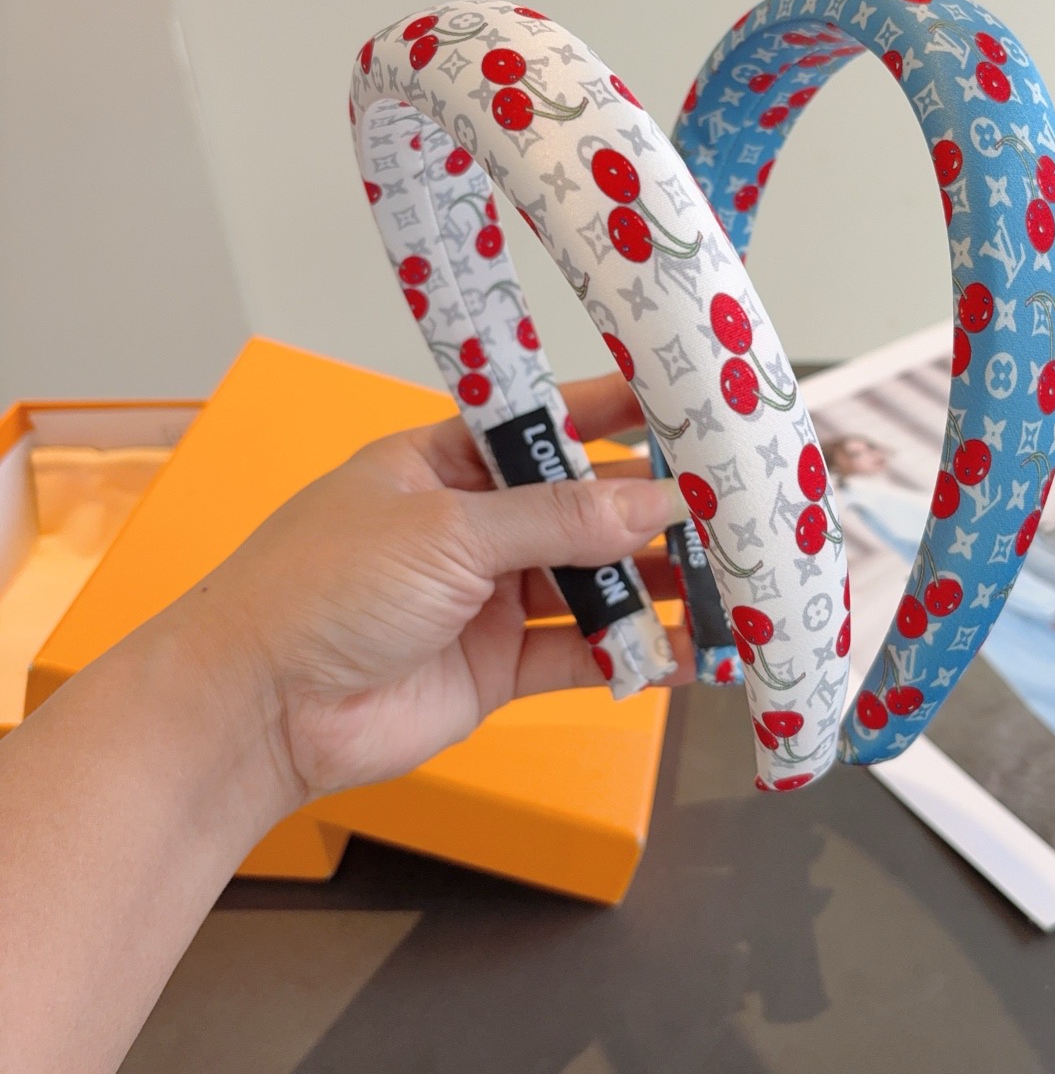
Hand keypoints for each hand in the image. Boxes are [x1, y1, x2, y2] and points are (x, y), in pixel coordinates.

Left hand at [179, 373, 692, 807]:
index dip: (617, 411)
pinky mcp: (498, 665)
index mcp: (448, 463)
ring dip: (655, 585)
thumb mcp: (446, 532)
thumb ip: (558, 520)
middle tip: (733, 505)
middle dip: (653, 509)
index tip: (689, 405)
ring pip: (591, 581)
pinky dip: (634, 654)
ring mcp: (489, 596)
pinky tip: (687, 652)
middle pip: (583, 508)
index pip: (548, 424)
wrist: (259, 711)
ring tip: (730, 579)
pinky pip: (581, 652)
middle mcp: (475, 525)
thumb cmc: (323, 586)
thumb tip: (658, 501)